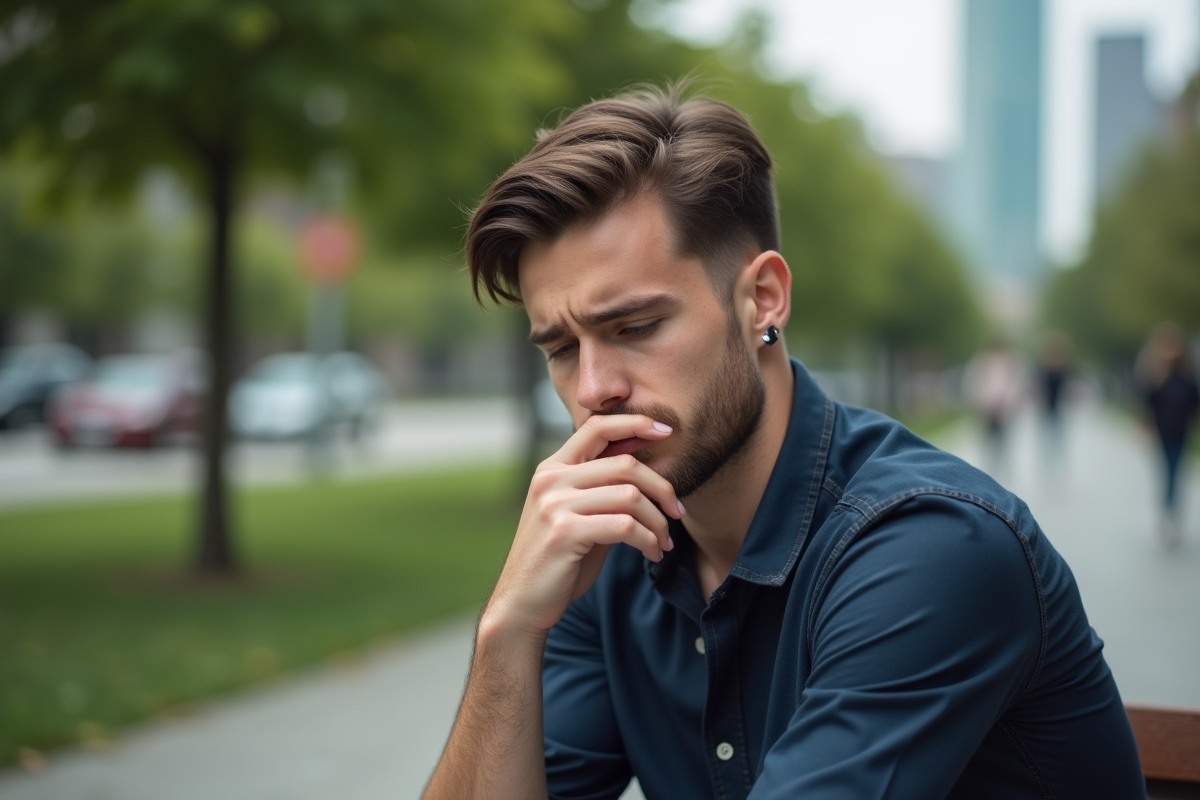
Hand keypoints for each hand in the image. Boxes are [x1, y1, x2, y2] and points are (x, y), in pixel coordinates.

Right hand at [484, 414, 684, 637]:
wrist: (523, 602)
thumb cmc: (559, 560)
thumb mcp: (579, 515)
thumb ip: (604, 490)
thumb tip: (646, 467)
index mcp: (553, 468)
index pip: (596, 427)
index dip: (635, 423)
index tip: (667, 431)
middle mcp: (551, 479)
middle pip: (624, 465)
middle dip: (662, 488)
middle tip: (678, 511)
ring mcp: (554, 504)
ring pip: (630, 496)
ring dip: (658, 522)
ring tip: (664, 542)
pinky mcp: (564, 531)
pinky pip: (624, 525)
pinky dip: (648, 540)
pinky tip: (652, 553)